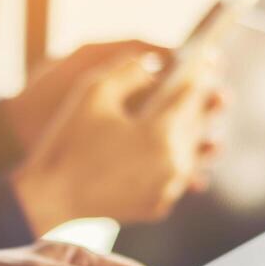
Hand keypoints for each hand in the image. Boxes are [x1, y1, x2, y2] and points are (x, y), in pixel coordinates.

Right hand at [9, 46, 221, 233]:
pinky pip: (178, 178)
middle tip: (215, 88)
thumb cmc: (69, 142)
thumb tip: (157, 64)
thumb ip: (129, 69)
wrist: (50, 197)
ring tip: (205, 122)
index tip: (209, 59)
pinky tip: (179, 152)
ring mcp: (167, 189)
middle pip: (197, 126)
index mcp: (161, 133)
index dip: (200, 74)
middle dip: (205, 104)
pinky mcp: (158, 206)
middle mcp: (173, 164)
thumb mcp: (94, 92)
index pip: (190, 95)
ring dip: (198, 135)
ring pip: (192, 154)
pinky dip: (181, 162)